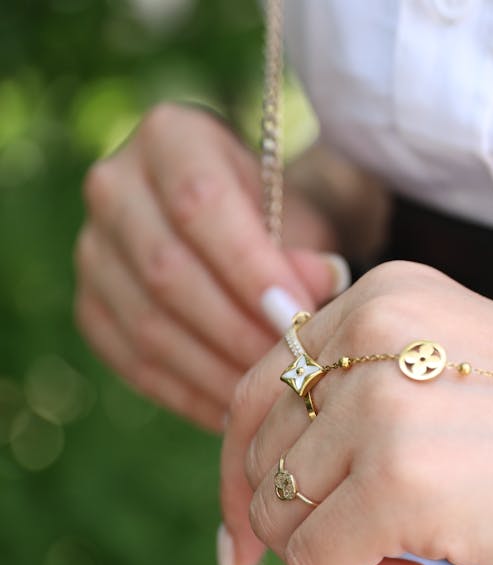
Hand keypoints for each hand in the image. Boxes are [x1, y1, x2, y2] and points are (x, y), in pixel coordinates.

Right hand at [74, 102, 347, 429]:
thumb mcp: (311, 217)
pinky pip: (134, 361)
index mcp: (171, 138)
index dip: (249, 267)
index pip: (201, 205)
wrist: (254, 225)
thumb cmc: (290, 216)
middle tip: (291, 369)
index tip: (298, 316)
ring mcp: (94, 249)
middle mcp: (115, 186)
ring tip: (271, 398)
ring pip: (147, 323)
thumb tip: (312, 290)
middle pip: (167, 270)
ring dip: (216, 371)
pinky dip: (190, 393)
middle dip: (237, 329)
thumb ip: (309, 250)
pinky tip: (237, 410)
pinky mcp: (92, 306)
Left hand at [219, 262, 492, 564]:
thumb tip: (266, 497)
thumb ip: (371, 400)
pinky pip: (319, 562)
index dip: (251, 471)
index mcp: (384, 297)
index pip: (261, 386)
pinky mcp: (397, 476)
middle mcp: (369, 329)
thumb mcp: (461, 376)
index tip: (262, 536)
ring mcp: (380, 399)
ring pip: (280, 513)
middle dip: (295, 527)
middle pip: (257, 453)